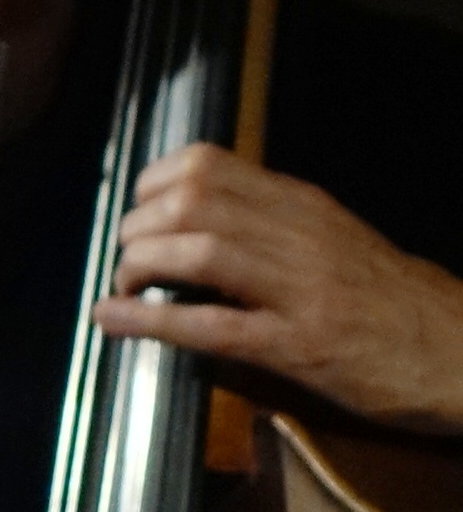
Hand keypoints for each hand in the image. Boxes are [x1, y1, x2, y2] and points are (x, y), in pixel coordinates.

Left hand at [91, 143, 462, 433]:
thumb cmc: (397, 302)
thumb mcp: (336, 240)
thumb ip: (274, 223)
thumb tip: (192, 220)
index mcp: (305, 205)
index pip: (208, 163)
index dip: (152, 183)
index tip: (138, 210)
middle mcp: (301, 236)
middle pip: (190, 202)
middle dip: (137, 228)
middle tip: (128, 257)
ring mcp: (302, 291)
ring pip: (197, 251)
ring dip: (139, 266)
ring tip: (124, 287)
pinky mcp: (303, 348)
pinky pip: (212, 325)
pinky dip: (150, 320)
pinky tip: (114, 319)